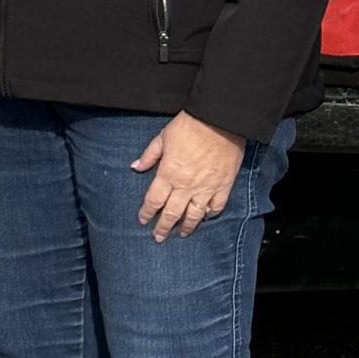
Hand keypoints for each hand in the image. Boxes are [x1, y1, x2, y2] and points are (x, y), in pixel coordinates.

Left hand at [131, 111, 244, 241]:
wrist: (220, 120)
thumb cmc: (190, 125)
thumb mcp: (163, 137)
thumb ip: (150, 155)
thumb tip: (135, 167)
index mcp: (169, 173)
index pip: (154, 200)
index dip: (147, 213)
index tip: (143, 221)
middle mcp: (186, 185)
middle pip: (172, 213)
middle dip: (163, 228)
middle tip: (158, 237)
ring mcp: (206, 188)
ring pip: (194, 215)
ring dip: (186, 227)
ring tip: (181, 234)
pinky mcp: (224, 185)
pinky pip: (216, 206)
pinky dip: (210, 214)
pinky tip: (205, 217)